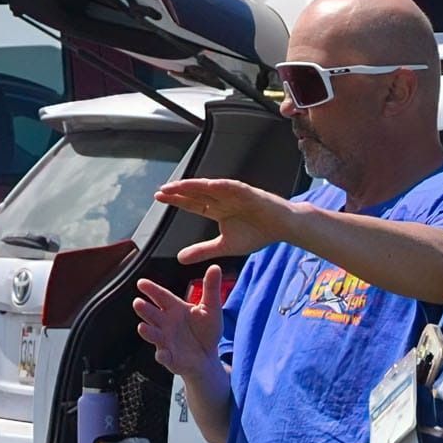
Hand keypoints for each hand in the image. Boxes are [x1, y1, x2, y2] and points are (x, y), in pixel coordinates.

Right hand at [133, 265, 222, 380]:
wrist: (208, 357)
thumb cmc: (206, 331)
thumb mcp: (211, 308)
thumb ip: (211, 289)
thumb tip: (215, 267)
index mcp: (175, 309)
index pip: (161, 297)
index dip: (151, 290)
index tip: (141, 283)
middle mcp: (166, 324)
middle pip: (152, 314)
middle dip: (144, 310)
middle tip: (137, 303)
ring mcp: (166, 341)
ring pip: (153, 334)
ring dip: (147, 331)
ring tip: (142, 327)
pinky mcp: (170, 358)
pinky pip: (164, 356)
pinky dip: (162, 355)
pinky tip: (162, 354)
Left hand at [156, 177, 297, 265]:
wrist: (283, 228)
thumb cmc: (257, 234)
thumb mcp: (224, 246)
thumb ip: (202, 250)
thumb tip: (179, 258)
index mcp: (217, 209)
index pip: (192, 203)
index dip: (177, 200)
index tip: (159, 198)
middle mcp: (223, 198)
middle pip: (196, 192)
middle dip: (179, 191)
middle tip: (160, 191)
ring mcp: (235, 193)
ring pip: (209, 187)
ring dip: (193, 185)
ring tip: (176, 186)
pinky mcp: (248, 192)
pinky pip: (231, 187)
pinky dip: (219, 185)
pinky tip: (206, 184)